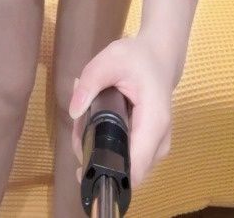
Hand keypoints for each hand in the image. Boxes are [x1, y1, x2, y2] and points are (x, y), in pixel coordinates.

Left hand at [68, 33, 174, 188]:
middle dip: (94, 155)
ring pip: (122, 165)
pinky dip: (107, 146)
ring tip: (85, 121)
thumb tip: (74, 112)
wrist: (159, 57)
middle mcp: (159, 142)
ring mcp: (156, 148)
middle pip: (123, 170)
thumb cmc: (138, 58)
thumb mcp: (110, 60)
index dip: (108, 175)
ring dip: (98, 150)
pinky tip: (96, 124)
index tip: (83, 168)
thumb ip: (90, 82)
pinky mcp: (150, 147)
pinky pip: (126, 157)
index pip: (134, 169)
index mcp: (154, 123)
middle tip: (78, 128)